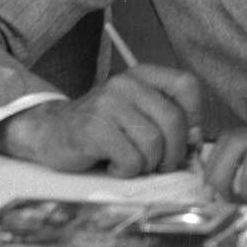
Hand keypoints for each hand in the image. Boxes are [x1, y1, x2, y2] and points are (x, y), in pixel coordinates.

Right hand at [0, 64, 207, 175]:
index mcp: (142, 75)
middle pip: (174, 121)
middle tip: (160, 165)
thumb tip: (195, 142)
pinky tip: (113, 165)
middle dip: (174, 153)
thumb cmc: (102, 128)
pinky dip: (126, 171)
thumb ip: (166, 121)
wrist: (50, 132)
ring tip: (130, 162)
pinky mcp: (93, 128)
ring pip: (154, 144)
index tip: (184, 137)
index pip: (187, 85)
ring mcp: (107, 104)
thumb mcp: (136, 114)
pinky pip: (131, 159)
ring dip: (147, 165)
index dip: (194, 116)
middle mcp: (126, 84)